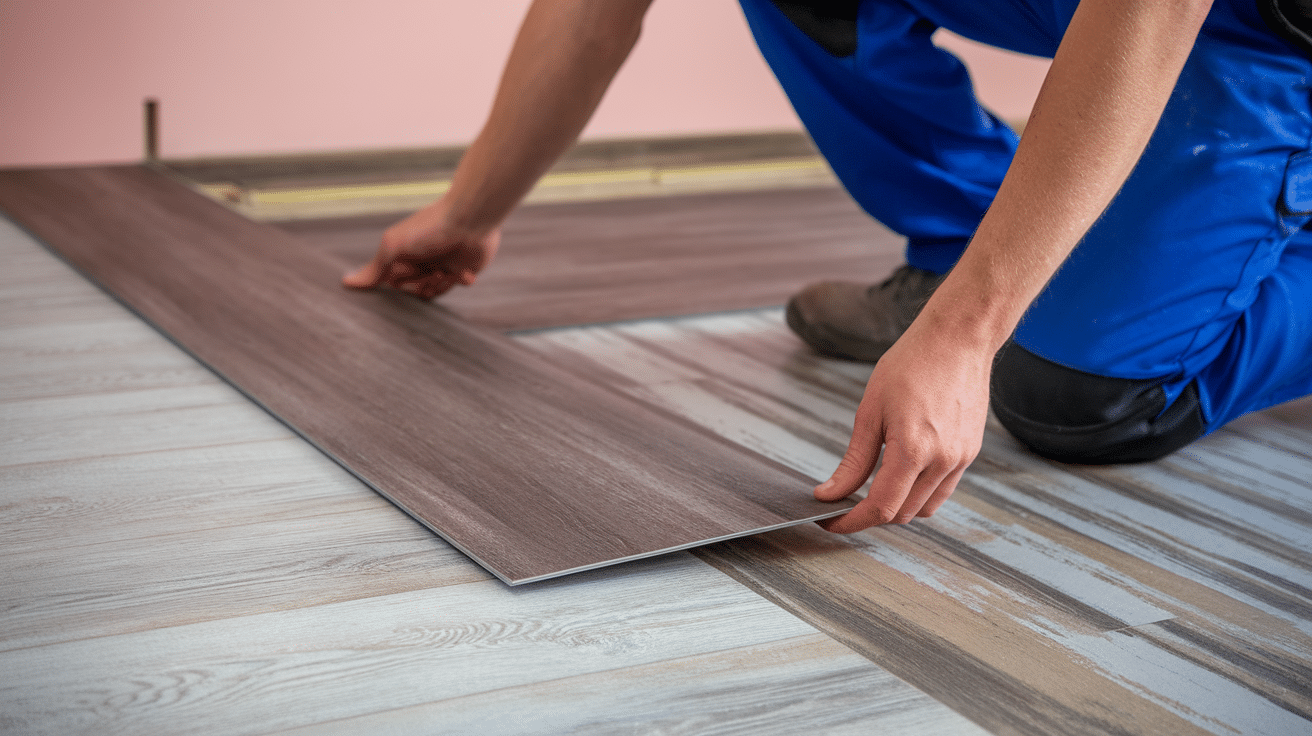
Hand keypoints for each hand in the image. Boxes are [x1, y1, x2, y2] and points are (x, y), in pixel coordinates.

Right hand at [342, 198, 500, 299]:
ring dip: (440, 287)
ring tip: (445, 273)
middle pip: (415, 289)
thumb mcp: (394, 245)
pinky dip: (463, 281)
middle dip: (420, 287)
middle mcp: (423, 259)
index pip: (392, 280)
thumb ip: (375, 267)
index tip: (404, 280)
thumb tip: (347, 282)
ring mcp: (444, 263)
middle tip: (430, 274)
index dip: (397, 284)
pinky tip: (463, 272)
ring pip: (437, 291)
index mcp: (404, 253)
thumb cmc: (429, 227)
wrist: (469, 218)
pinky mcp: (465, 266)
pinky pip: (462, 284)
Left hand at [814, 319, 993, 532]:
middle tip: (843, 500)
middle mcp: (942, 461)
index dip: (851, 522)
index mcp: (914, 450)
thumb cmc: (911, 364)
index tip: (830, 521)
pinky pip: (942, 490)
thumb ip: (854, 460)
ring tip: (871, 487)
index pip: (880, 508)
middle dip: (870, 514)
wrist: (958, 338)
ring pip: (924, 508)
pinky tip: (901, 474)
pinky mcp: (970, 452)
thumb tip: (831, 493)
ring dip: (896, 506)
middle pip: (901, 513)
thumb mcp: (870, 411)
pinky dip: (918, 493)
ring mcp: (960, 459)